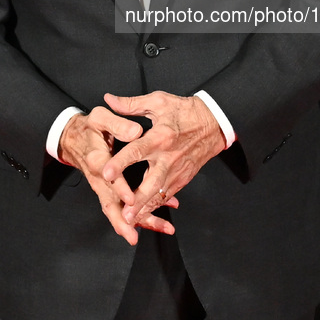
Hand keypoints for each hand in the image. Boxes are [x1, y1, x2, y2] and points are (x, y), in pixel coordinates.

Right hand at [58, 106, 177, 244]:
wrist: (73, 137)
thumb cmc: (89, 127)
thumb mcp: (100, 118)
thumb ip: (118, 124)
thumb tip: (136, 132)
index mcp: (96, 159)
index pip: (108, 176)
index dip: (119, 187)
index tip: (131, 198)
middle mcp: (98, 178)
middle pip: (109, 203)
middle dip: (122, 220)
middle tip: (133, 235)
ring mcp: (102, 187)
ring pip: (115, 210)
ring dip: (131, 224)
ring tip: (152, 233)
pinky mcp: (107, 191)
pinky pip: (120, 207)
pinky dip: (138, 216)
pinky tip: (157, 221)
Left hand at [102, 91, 225, 225]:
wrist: (214, 123)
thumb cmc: (184, 111)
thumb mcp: (158, 101)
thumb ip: (130, 104)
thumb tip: (108, 99)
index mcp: (160, 136)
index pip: (136, 151)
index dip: (120, 163)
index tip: (106, 173)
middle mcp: (168, 157)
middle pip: (150, 182)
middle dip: (135, 199)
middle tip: (121, 212)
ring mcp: (176, 170)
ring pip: (159, 193)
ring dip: (144, 208)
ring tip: (129, 220)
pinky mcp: (183, 178)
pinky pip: (168, 195)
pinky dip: (156, 205)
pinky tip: (144, 214)